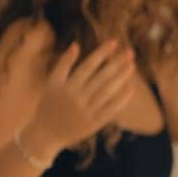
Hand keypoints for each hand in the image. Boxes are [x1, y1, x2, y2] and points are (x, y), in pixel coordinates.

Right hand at [23, 41, 137, 157]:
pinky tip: (131, 88)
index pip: (88, 65)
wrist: (45, 134)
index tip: (114, 42)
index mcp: (67, 86)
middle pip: (102, 77)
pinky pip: (112, 109)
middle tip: (130, 52)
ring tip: (132, 66)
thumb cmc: (49, 104)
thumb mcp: (52, 83)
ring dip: (122, 78)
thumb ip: (64, 63)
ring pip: (109, 91)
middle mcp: (77, 98)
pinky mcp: (94, 123)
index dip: (101, 53)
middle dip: (117, 63)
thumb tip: (76, 44)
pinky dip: (122, 98)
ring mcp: (87, 111)